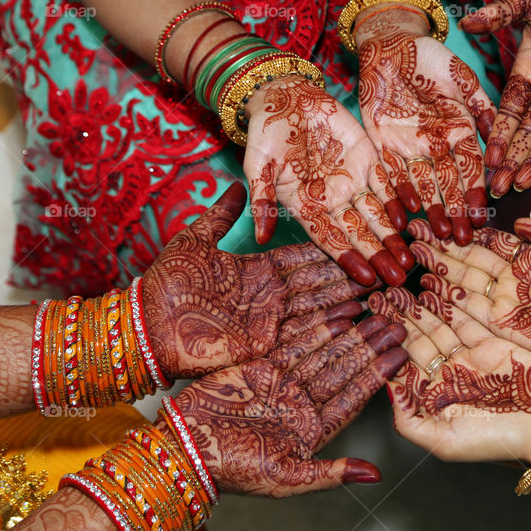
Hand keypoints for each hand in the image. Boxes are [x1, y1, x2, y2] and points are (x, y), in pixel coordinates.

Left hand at [143, 182, 373, 378]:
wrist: (145, 328)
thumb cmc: (166, 285)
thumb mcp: (194, 241)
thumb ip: (219, 216)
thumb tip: (233, 186)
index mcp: (258, 271)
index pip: (304, 258)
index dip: (330, 250)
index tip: (359, 236)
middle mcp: (271, 296)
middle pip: (320, 283)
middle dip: (352, 275)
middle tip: (386, 265)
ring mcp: (271, 321)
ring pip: (320, 307)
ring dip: (350, 300)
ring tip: (383, 291)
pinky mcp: (266, 344)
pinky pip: (305, 333)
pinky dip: (332, 326)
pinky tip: (359, 317)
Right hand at [169, 314, 407, 495]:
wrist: (183, 449)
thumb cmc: (232, 470)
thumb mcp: (285, 478)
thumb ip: (331, 473)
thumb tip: (374, 476)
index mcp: (313, 430)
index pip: (355, 397)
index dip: (379, 375)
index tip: (403, 355)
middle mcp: (302, 404)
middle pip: (344, 369)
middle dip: (371, 346)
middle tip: (397, 322)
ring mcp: (283, 384)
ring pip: (324, 351)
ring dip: (350, 332)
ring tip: (375, 310)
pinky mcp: (262, 367)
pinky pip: (295, 342)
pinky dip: (316, 327)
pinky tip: (339, 312)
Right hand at [244, 76, 413, 286]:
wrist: (286, 96)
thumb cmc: (266, 132)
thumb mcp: (258, 166)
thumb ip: (263, 201)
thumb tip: (261, 238)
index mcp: (306, 206)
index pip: (330, 238)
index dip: (348, 258)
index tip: (366, 279)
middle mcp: (332, 199)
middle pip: (359, 233)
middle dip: (378, 256)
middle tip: (398, 279)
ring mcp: (352, 180)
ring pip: (377, 214)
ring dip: (393, 236)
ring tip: (409, 258)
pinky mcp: (368, 158)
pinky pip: (387, 183)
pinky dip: (398, 200)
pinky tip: (409, 218)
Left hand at [356, 5, 494, 245]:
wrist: (391, 45)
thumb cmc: (430, 57)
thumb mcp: (461, 77)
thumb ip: (481, 104)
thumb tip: (499, 131)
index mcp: (461, 131)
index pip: (472, 168)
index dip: (477, 191)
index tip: (482, 214)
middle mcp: (438, 146)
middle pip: (449, 185)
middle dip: (456, 212)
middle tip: (463, 239)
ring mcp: (411, 148)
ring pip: (423, 185)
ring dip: (432, 210)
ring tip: (441, 233)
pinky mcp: (384, 145)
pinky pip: (393, 174)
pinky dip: (400, 192)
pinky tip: (409, 210)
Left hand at [369, 287, 530, 463]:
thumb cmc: (498, 441)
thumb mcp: (443, 441)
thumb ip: (409, 419)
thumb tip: (385, 390)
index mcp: (434, 400)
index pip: (402, 367)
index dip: (385, 345)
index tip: (366, 323)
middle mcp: (449, 377)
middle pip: (416, 341)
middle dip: (397, 319)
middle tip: (377, 295)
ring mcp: (470, 358)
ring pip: (438, 326)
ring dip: (418, 307)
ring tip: (396, 287)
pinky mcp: (492, 343)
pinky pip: (466, 319)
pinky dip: (449, 304)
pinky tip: (430, 287)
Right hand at [407, 217, 530, 382]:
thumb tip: (523, 217)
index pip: (492, 242)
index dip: (467, 230)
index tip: (444, 217)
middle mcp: (515, 281)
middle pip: (470, 260)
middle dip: (443, 247)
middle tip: (416, 232)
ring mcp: (506, 304)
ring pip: (463, 282)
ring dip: (438, 268)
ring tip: (413, 251)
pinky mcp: (501, 327)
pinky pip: (467, 309)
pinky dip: (445, 297)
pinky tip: (426, 283)